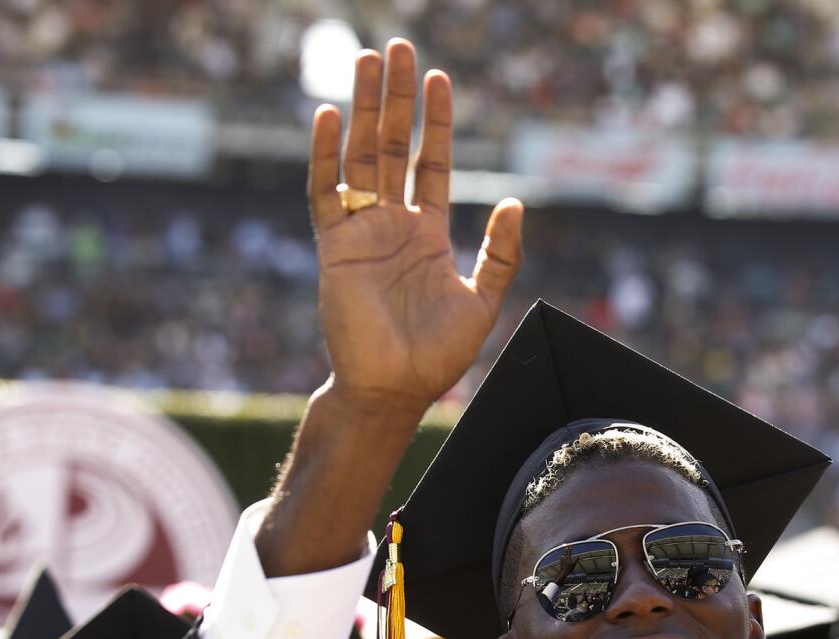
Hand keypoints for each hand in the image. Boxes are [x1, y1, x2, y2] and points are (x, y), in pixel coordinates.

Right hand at [308, 39, 524, 414]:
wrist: (394, 390)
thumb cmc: (437, 355)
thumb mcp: (482, 299)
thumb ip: (500, 253)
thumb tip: (513, 201)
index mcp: (427, 233)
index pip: (430, 163)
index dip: (436, 122)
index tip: (439, 80)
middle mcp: (392, 225)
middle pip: (393, 146)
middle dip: (396, 98)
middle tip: (396, 49)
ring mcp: (361, 232)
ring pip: (360, 157)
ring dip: (364, 109)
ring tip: (368, 61)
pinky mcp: (334, 248)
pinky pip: (326, 193)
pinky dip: (326, 155)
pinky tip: (331, 116)